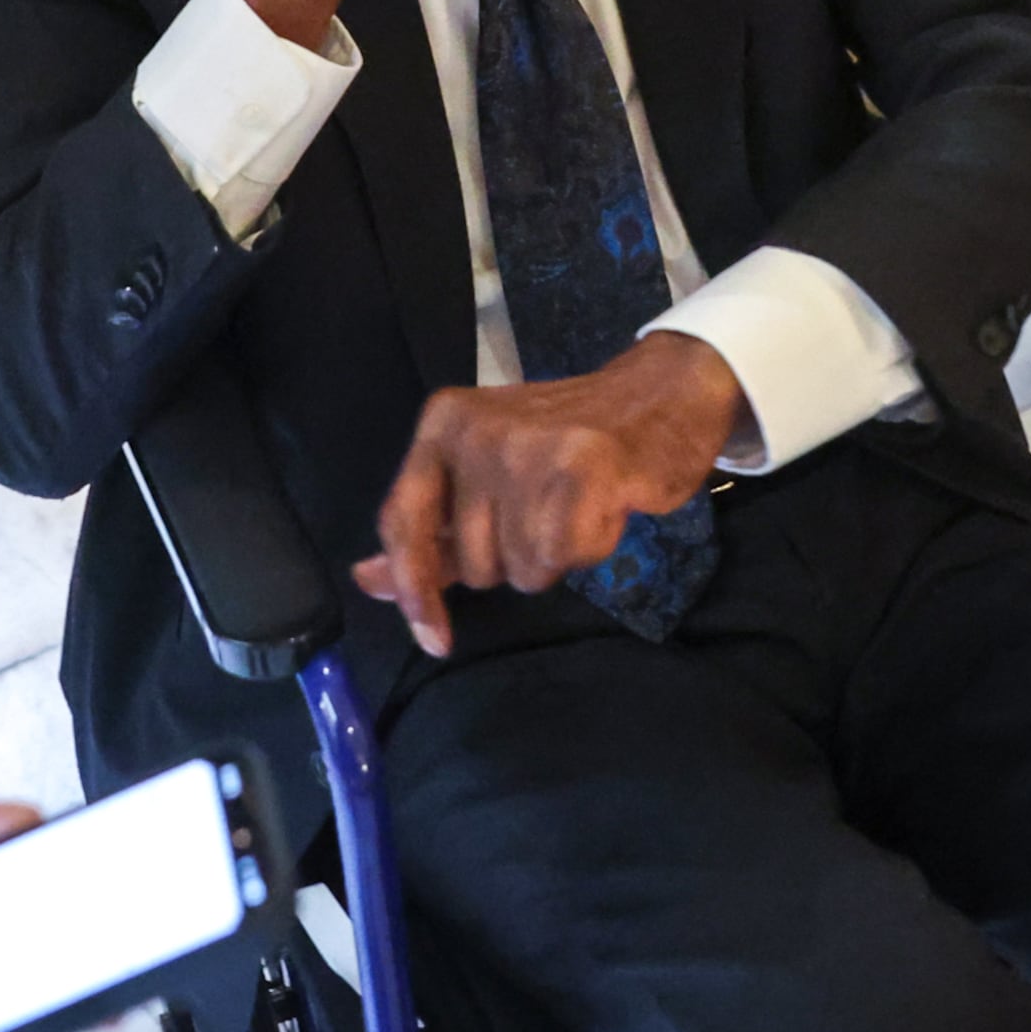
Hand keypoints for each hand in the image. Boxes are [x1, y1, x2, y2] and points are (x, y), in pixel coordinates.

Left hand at [349, 333, 743, 657]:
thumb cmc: (569, 441)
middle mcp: (476, 431)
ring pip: (524, 570)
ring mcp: (528, 447)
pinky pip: (568, 556)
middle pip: (473, 565)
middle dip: (515, 559)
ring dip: (558, 556)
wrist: (662, 393)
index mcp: (442, 425)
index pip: (404, 524)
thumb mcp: (485, 474)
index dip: (414, 589)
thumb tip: (367, 580)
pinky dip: (593, 547)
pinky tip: (607, 507)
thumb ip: (430, 531)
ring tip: (579, 504)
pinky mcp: (584, 468)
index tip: (433, 638)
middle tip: (548, 510)